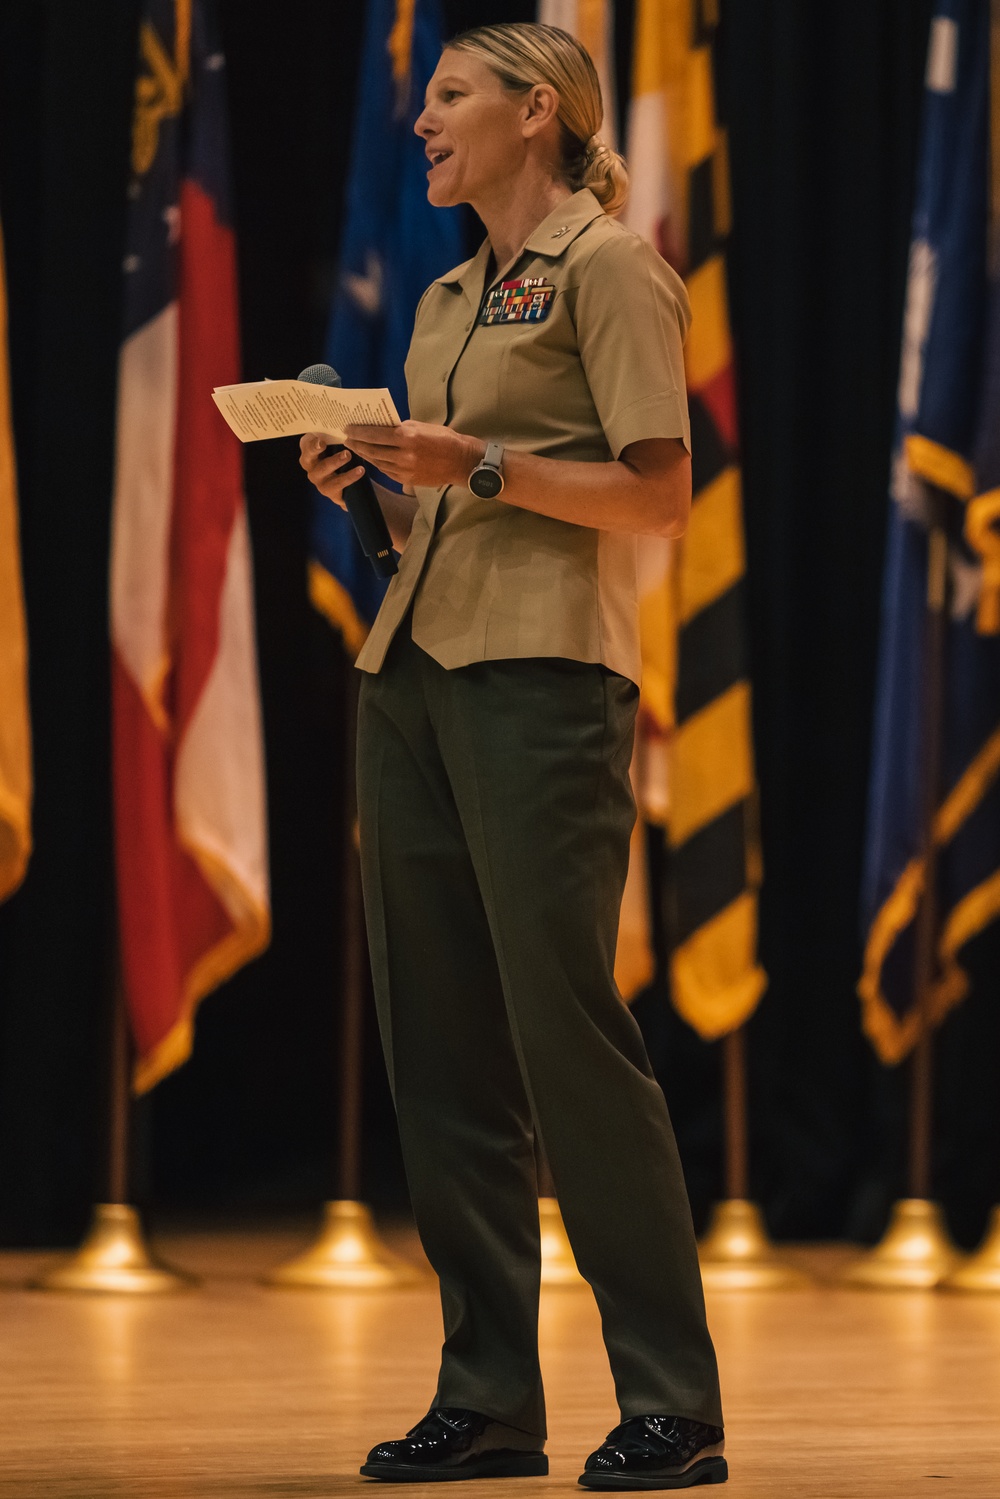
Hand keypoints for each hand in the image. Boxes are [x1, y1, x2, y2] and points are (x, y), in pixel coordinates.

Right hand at [299, 432, 364, 509]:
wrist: (356, 487)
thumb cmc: (345, 459)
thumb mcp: (340, 446)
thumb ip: (337, 436)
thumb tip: (346, 420)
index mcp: (311, 452)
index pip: (305, 444)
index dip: (309, 441)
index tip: (317, 436)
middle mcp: (311, 466)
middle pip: (307, 457)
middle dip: (314, 449)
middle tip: (322, 443)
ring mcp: (319, 480)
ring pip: (323, 469)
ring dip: (335, 461)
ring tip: (348, 454)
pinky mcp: (329, 492)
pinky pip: (338, 484)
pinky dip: (350, 476)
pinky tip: (360, 470)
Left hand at [344, 420, 482, 489]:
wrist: (461, 462)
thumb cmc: (443, 439)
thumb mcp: (421, 426)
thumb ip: (401, 427)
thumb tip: (381, 426)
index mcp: (407, 437)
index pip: (374, 434)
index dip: (358, 432)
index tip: (347, 428)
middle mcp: (403, 455)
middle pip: (372, 449)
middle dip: (357, 444)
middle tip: (346, 439)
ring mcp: (404, 470)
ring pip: (377, 462)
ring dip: (365, 454)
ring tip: (356, 448)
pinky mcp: (407, 480)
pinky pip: (386, 471)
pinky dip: (377, 463)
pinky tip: (372, 458)